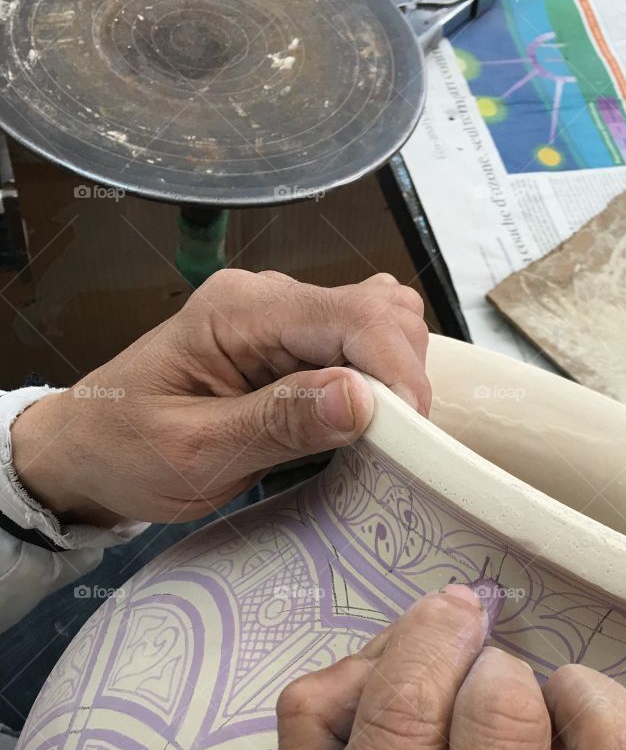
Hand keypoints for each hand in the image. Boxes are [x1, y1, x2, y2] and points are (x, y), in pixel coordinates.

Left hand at [10, 269, 428, 525]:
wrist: (87, 451)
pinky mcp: (293, 343)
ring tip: (379, 437)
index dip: (397, 368)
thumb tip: (362, 397)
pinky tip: (364, 422)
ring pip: (383, 322)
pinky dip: (381, 381)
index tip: (415, 433)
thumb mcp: (197, 452)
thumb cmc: (125, 451)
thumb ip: (278, 422)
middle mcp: (268, 298)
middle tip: (395, 446)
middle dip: (403, 375)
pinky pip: (361, 345)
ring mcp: (284, 317)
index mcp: (240, 309)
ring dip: (396, 377)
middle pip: (381, 310)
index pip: (353, 313)